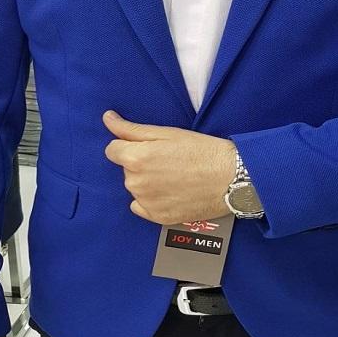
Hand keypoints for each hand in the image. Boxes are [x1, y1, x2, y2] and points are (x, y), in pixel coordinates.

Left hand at [103, 111, 236, 224]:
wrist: (229, 178)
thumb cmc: (201, 150)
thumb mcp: (166, 132)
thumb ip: (131, 128)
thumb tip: (107, 118)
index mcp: (135, 158)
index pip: (112, 150)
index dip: (129, 145)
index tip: (149, 146)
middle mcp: (135, 183)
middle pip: (126, 169)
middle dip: (140, 162)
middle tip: (169, 159)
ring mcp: (146, 203)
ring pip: (136, 187)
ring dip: (147, 181)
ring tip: (175, 175)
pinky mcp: (157, 218)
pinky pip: (142, 206)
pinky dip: (152, 199)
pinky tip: (172, 192)